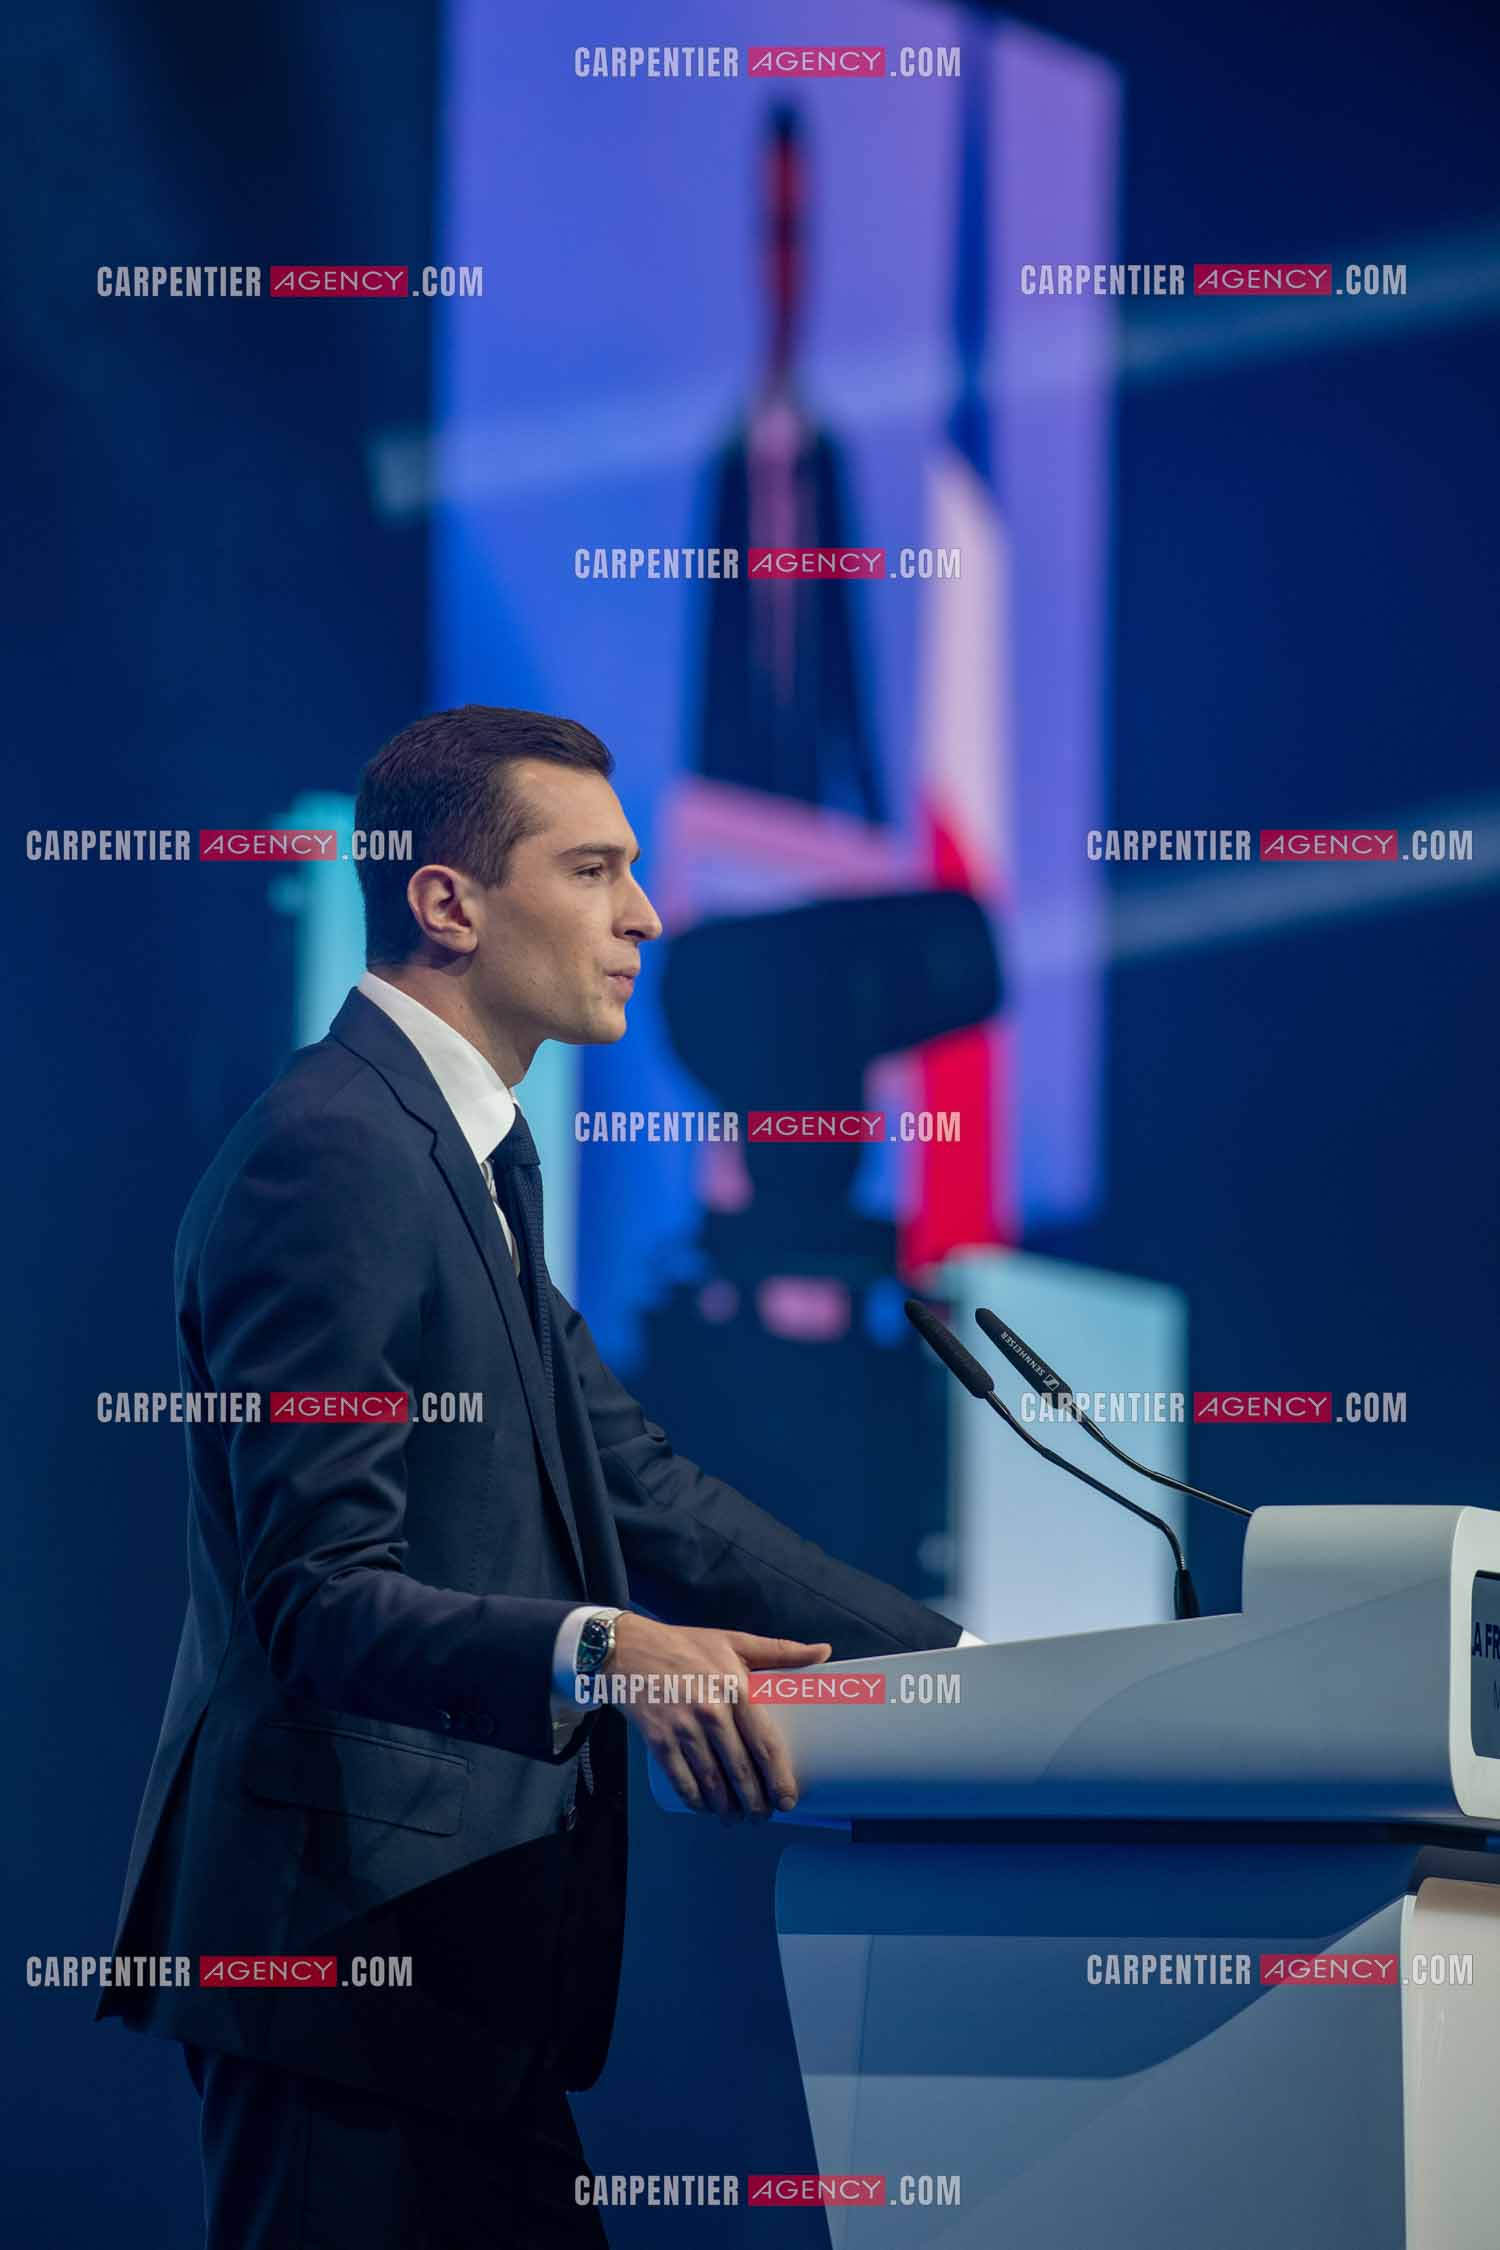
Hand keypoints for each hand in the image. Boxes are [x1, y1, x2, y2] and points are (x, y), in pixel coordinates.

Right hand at [601, 1613, 830, 1822]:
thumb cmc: (684, 1645)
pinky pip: (682, 1781)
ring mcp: (683, 1729)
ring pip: (713, 1782)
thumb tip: (824, 1651)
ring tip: (738, 1818)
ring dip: (727, 1808)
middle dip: (755, 1802)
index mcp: (736, 1687)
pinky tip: (706, 1808)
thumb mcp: (734, 1640)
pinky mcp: (659, 1741)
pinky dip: (697, 1801)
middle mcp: (712, 1712)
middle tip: (763, 1816)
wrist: (628, 1648)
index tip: (788, 1800)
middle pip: (741, 1771)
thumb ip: (780, 1650)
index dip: (779, 1778)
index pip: (765, 1744)